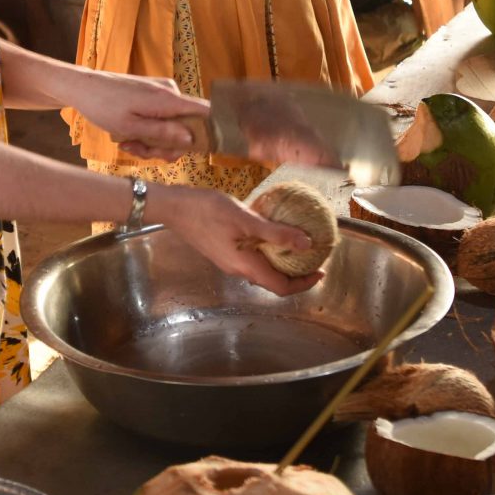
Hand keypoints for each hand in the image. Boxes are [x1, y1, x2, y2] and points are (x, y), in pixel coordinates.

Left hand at [63, 71, 202, 160]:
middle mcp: (170, 92)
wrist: (83, 87)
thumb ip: (162, 133)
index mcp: (168, 99)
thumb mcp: (131, 128)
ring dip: (154, 141)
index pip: (207, 112)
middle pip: (187, 126)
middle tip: (140, 152)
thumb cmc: (104, 107)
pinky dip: (149, 130)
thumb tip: (190, 139)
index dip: (211, 131)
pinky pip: (162, 117)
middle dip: (166, 145)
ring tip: (129, 144)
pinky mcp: (154, 93)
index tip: (199, 150)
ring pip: (172, 125)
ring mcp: (162, 91)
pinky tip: (130, 136)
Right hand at [154, 185, 321, 295]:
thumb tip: (306, 243)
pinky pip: (253, 257)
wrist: (174, 207)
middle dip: (297, 273)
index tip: (321, 271)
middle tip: (314, 257)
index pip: (281, 287)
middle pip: (273, 281)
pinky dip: (269, 251)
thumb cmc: (206, 211)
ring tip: (298, 244)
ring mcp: (229, 261)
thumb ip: (275, 232)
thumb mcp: (246, 218)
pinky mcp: (224, 251)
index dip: (304, 283)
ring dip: (283, 262)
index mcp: (245, 266)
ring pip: (263, 269)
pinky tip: (273, 232)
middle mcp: (238, 269)